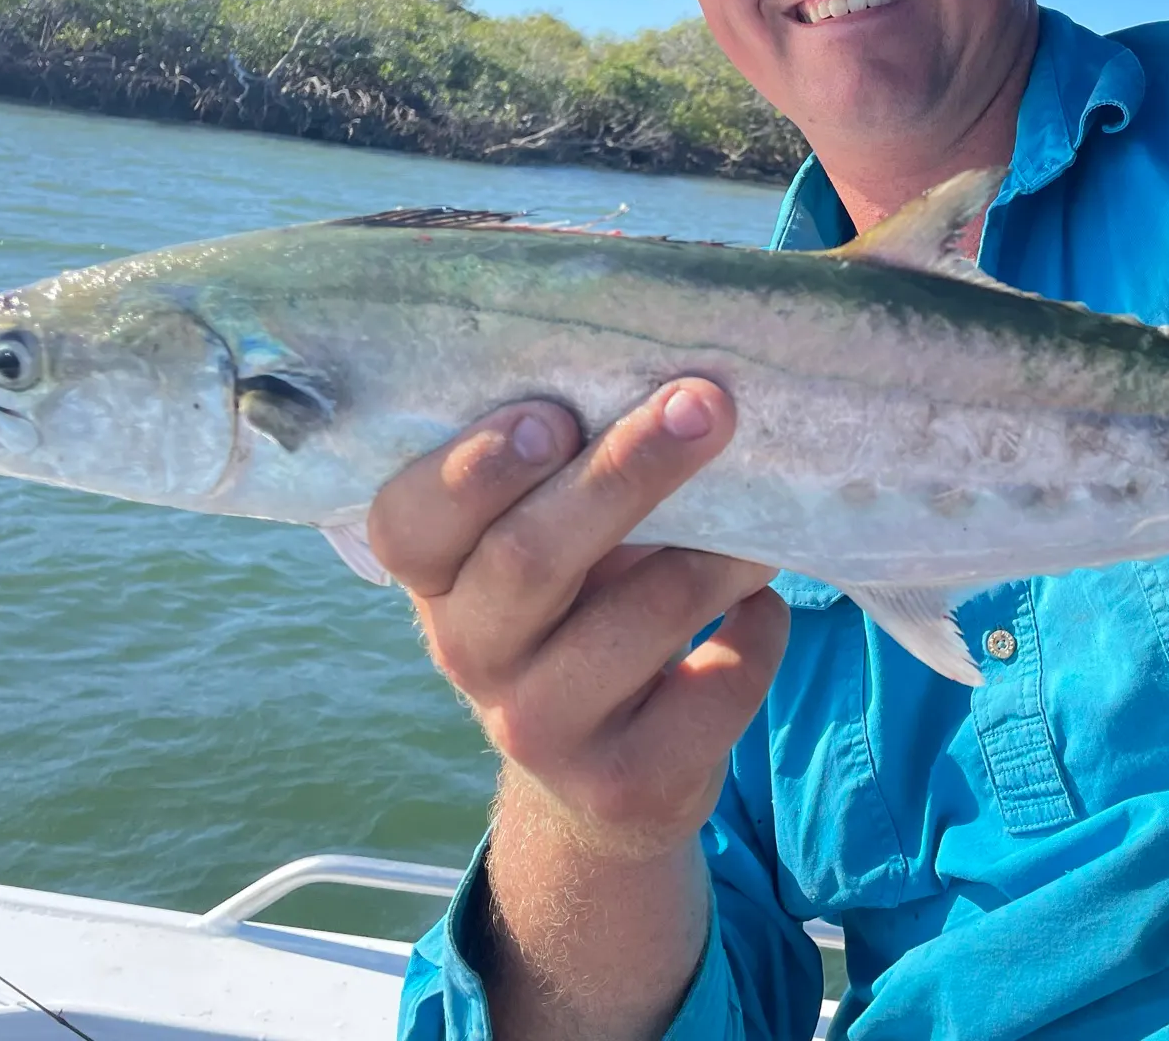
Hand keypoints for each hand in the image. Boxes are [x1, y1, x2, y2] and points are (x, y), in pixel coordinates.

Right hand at [366, 380, 789, 857]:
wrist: (602, 780)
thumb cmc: (575, 613)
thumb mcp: (543, 547)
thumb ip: (562, 477)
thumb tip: (670, 385)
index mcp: (435, 577)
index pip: (406, 523)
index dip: (475, 467)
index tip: (553, 413)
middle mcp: (469, 655)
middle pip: (530, 556)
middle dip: (625, 472)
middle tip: (704, 405)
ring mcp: (541, 729)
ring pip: (644, 616)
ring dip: (719, 552)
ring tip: (762, 520)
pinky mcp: (626, 783)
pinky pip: (716, 686)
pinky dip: (759, 632)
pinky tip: (757, 608)